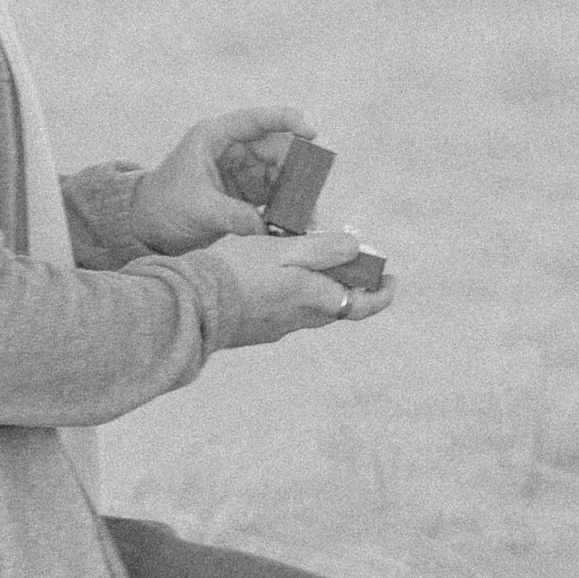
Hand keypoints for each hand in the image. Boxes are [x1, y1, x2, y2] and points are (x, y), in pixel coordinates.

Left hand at [128, 105, 312, 256]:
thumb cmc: (164, 206)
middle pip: (277, 150)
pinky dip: (287, 208)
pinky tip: (295, 224)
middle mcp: (234, 149)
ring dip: (297, 194)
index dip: (285, 120)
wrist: (148, 227)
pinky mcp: (248, 193)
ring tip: (306, 219)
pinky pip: (277, 195)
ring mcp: (243, 170)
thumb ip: (234, 215)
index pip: (256, 120)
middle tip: (309, 197)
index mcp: (214, 137)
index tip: (311, 132)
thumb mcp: (198, 208)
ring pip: (282, 174)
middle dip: (297, 172)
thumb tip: (268, 228)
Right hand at [209, 231, 395, 348]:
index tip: (392, 279)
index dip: (381, 295)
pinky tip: (272, 271)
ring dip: (315, 285)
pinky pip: (281, 310)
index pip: (361, 306)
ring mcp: (274, 328)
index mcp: (312, 300)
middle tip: (348, 258)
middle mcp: (298, 320)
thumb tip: (356, 248)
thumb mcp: (282, 250)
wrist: (187, 306)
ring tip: (306, 256)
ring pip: (307, 306)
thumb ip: (322, 249)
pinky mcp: (252, 329)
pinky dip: (289, 291)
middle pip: (334, 304)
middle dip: (346, 282)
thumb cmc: (236, 272)